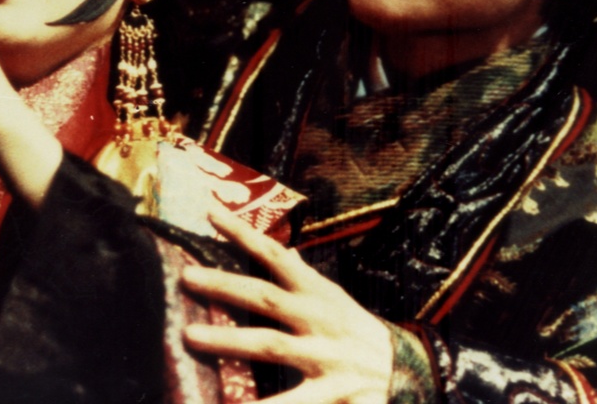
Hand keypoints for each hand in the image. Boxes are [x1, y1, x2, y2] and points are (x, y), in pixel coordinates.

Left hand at [181, 207, 430, 403]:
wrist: (410, 374)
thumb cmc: (357, 333)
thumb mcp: (334, 300)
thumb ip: (303, 278)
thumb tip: (280, 249)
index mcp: (318, 295)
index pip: (278, 257)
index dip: (245, 234)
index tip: (211, 212)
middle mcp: (320, 321)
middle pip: (267, 300)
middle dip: (227, 287)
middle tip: (186, 278)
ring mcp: (326, 358)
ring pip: (273, 347)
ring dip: (230, 342)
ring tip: (190, 337)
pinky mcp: (335, 396)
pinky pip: (295, 402)